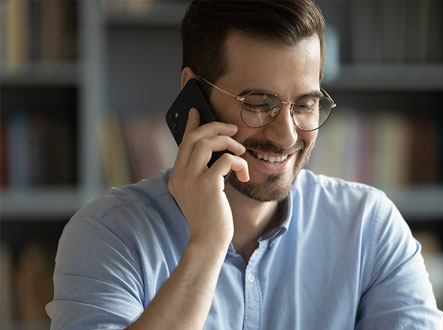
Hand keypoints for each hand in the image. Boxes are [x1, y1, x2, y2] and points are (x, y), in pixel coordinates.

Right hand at [168, 108, 248, 249]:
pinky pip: (226, 160)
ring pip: (207, 143)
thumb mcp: (201, 195)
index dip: (191, 125)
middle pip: (194, 138)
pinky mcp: (208, 184)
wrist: (208, 242)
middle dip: (215, 128)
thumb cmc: (209, 220)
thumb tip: (219, 156)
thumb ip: (203, 176)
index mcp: (177, 177)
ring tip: (241, 151)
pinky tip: (243, 175)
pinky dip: (239, 163)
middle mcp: (180, 176)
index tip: (197, 111)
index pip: (183, 144)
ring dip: (228, 142)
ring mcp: (192, 179)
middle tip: (233, 129)